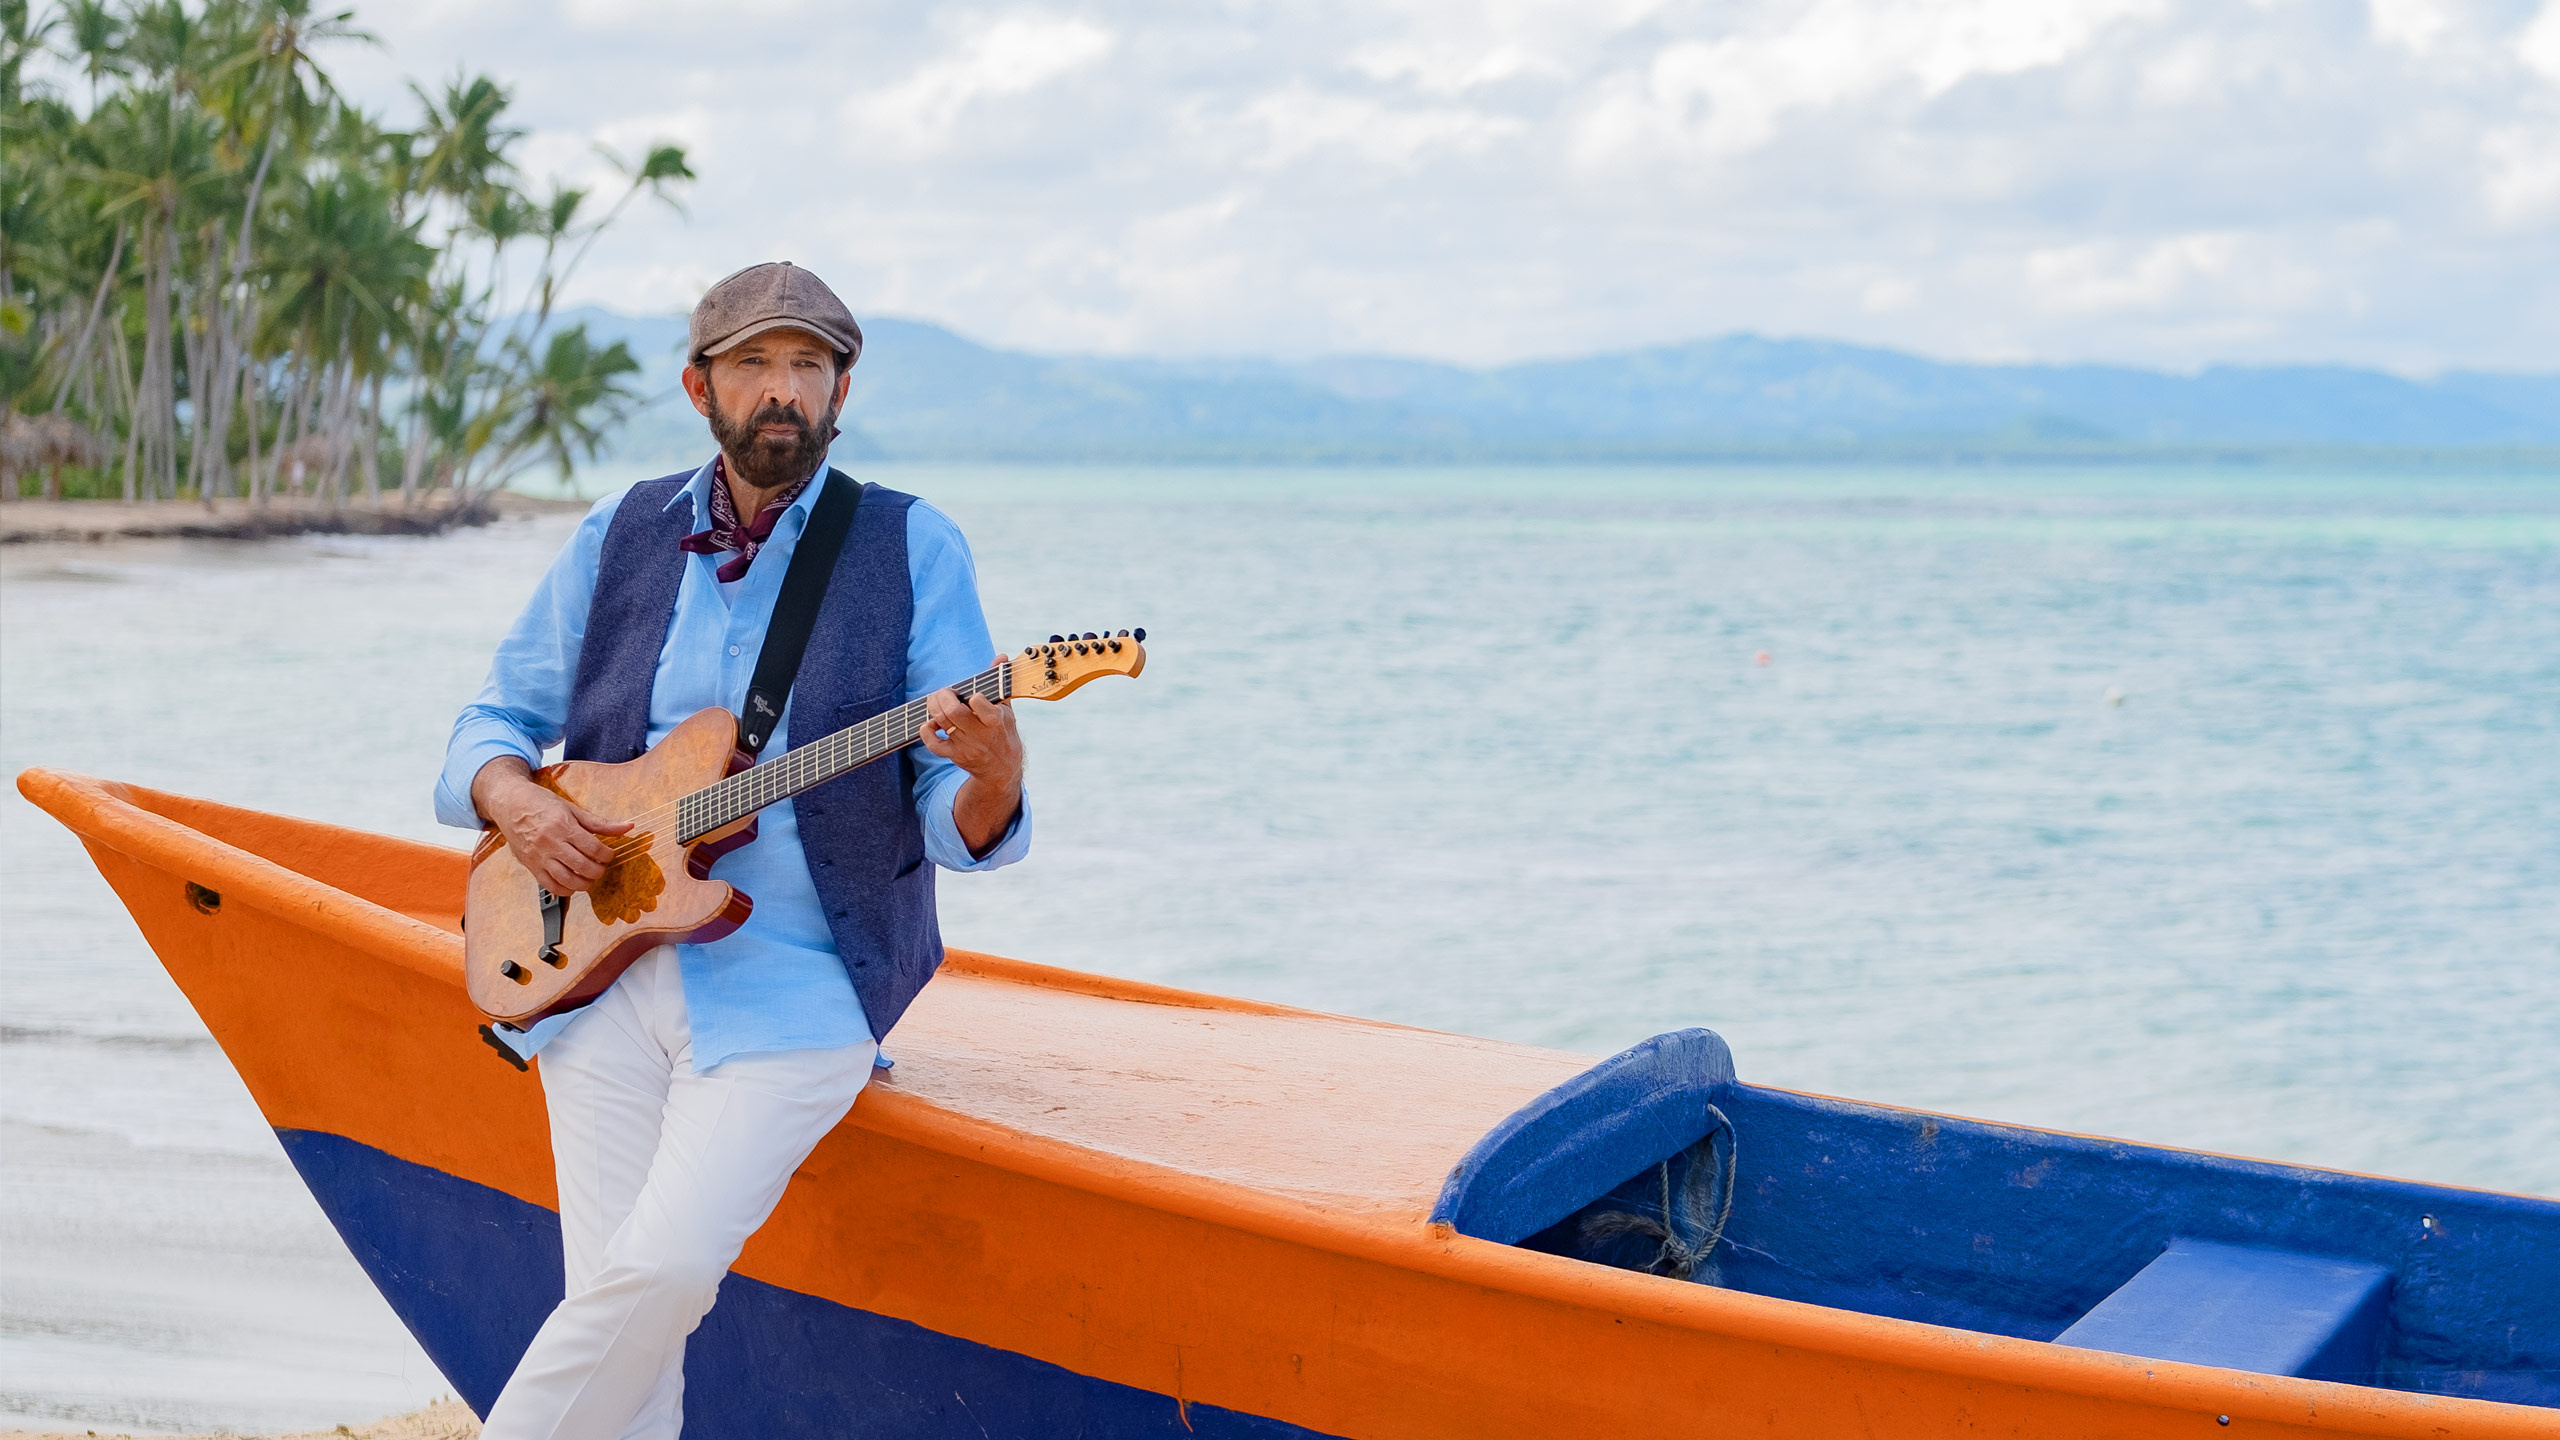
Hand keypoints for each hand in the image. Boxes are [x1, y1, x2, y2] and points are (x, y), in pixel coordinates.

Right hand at [471, 757, 632, 894]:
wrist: (510, 803)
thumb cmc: (541, 803)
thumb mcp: (572, 809)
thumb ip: (600, 823)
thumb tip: (628, 827)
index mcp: (563, 826)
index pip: (593, 848)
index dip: (607, 855)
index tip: (609, 855)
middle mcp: (550, 843)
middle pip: (582, 867)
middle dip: (598, 871)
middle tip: (601, 867)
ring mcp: (539, 857)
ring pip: (567, 880)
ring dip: (584, 883)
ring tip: (589, 876)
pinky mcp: (530, 866)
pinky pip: (550, 886)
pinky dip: (565, 890)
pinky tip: (573, 883)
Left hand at [920, 657, 1025, 855]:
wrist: (1002, 768)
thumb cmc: (1003, 732)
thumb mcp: (1006, 709)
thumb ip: (1000, 682)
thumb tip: (1001, 657)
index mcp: (996, 721)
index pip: (980, 704)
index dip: (973, 696)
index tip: (973, 695)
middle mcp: (980, 734)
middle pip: (954, 711)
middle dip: (943, 696)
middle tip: (944, 692)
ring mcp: (966, 745)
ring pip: (942, 722)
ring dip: (933, 707)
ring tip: (935, 700)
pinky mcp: (954, 755)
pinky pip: (934, 745)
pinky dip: (926, 732)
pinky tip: (929, 724)